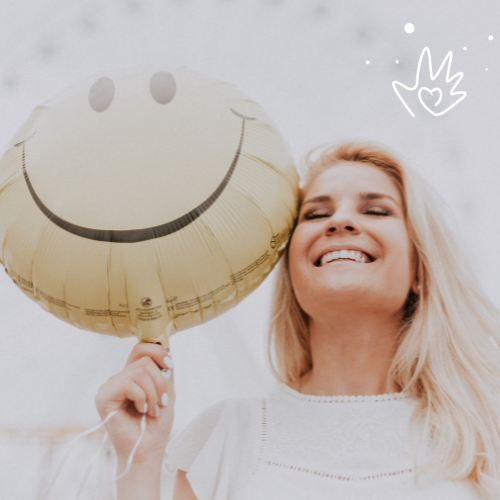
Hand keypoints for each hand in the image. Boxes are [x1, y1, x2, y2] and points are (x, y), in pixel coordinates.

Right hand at [95, 343, 174, 467]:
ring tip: (152, 410)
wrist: (149, 449)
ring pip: (139, 371)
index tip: (169, 366)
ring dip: (153, 393)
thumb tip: (167, 348)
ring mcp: (110, 386)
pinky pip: (128, 384)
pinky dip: (142, 398)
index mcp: (132, 375)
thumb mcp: (166, 391)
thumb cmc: (156, 424)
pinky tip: (141, 411)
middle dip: (160, 382)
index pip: (141, 348)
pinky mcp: (103, 397)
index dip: (158, 351)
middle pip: (144, 360)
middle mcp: (119, 378)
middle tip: (160, 402)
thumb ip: (165, 370)